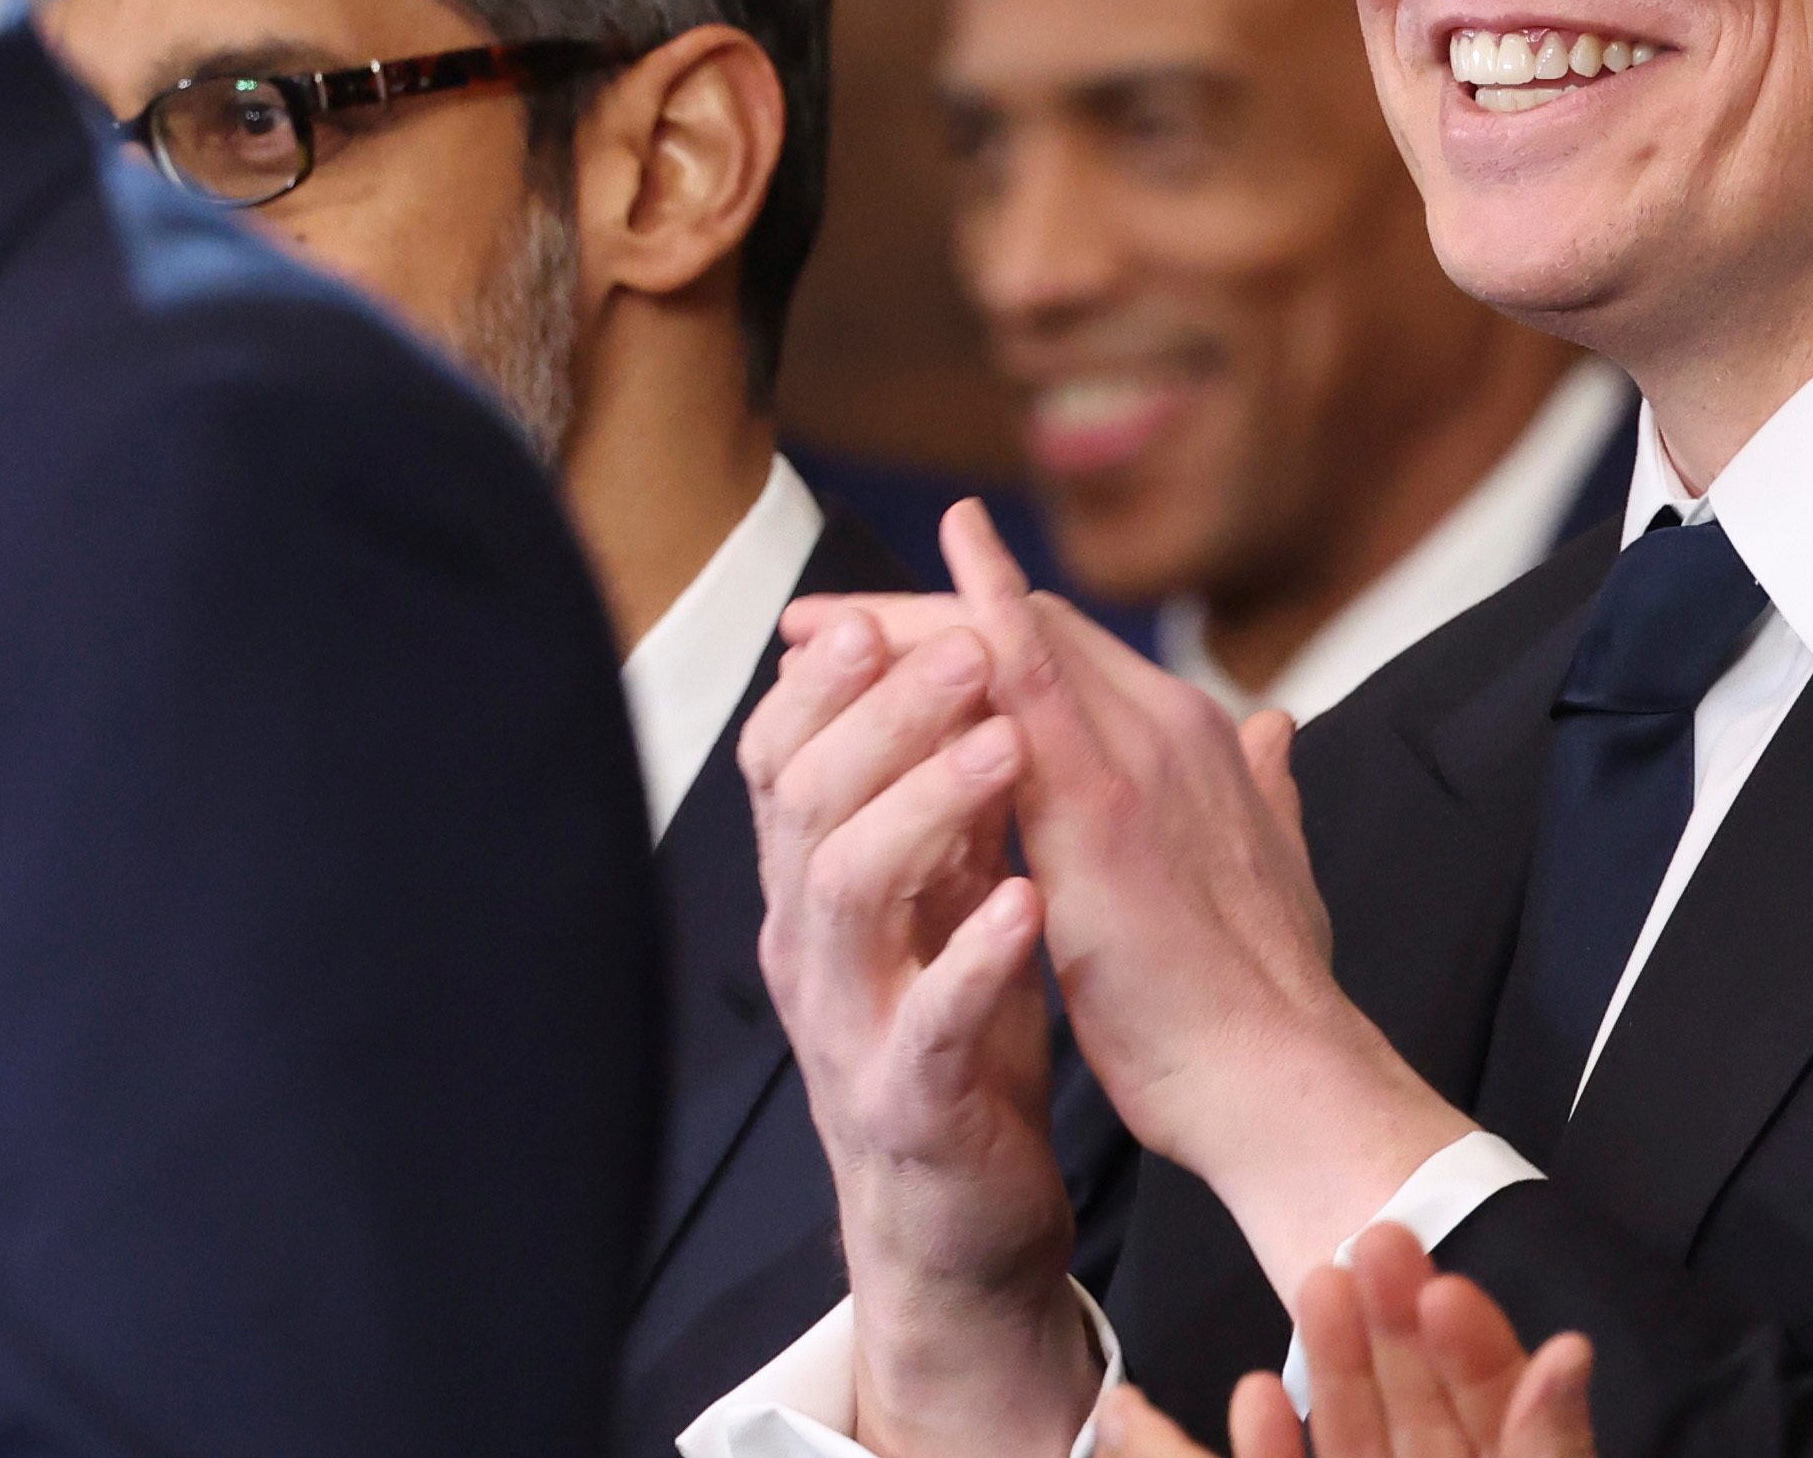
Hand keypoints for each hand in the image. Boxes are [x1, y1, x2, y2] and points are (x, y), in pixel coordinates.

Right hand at [741, 599, 1097, 1455]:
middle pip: (807, 797)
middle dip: (882, 709)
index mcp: (823, 880)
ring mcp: (850, 1023)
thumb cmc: (960, 1027)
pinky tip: (1026, 905)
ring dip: (925, 805)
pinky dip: (973, 958)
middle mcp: (815, 941)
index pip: (786, 751)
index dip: (826, 676)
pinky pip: (926, 1022)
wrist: (962, 1206)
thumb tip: (971, 650)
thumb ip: (949, 786)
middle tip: (968, 648)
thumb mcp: (946, 889)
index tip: (882, 605)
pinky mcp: (906, 1101)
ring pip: (843, 893)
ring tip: (1004, 747)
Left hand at [873, 502, 1475, 1298]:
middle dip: (918, 617)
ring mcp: (1144, 756)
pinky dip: (971, 641)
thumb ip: (1260, 790)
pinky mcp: (1107, 810)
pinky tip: (897, 624)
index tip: (885, 636)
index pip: (1065, 650)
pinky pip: (1029, 695)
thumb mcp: (1263, 863)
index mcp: (1194, 744)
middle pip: (1031, 628)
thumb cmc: (1263, 994)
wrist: (1280, 1080)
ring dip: (909, 625)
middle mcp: (1171, 727)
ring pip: (1018, 642)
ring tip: (814, 628)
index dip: (972, 627)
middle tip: (821, 619)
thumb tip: (1275, 736)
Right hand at [1089, 1228, 1597, 1457]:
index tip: (1444, 1283)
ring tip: (1317, 1283)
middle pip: (1423, 1417)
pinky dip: (1271, 1453)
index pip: (1504, 1416)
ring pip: (1360, 1442)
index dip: (1480, 1348)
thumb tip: (1573, 1353)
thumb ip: (1543, 1445)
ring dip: (1337, 1368)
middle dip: (1395, 1335)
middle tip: (1366, 1245)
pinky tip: (1250, 1396)